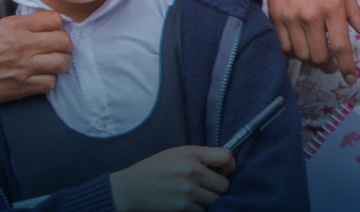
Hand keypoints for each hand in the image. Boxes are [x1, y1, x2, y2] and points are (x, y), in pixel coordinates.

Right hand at [0, 10, 70, 108]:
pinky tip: (41, 77)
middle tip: (58, 47)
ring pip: (62, 63)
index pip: (54, 19)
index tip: (53, 30)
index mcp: (16, 27)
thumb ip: (20, 24)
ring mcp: (24, 68)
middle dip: (64, 44)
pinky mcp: (22, 88)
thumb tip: (42, 24)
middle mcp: (23, 46)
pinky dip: (48, 80)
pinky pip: (50, 83)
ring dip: (61, 63)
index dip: (57, 24)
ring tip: (53, 63)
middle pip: (63, 41)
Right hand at [109, 146, 232, 211]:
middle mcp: (191, 173)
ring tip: (194, 197)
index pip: (226, 157)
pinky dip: (198, 210)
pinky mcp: (183, 209)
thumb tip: (224, 163)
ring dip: (209, 201)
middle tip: (206, 188)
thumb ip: (199, 155)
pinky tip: (188, 204)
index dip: (230, 166)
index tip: (226, 171)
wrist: (129, 189)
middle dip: (217, 188)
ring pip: (215, 201)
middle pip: (224, 186)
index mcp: (190, 155)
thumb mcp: (175, 153)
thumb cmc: (153, 170)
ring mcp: (187, 193)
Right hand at [247, 0, 359, 82]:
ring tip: (318, 56)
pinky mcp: (276, 17)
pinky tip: (300, 48)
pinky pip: (283, 46)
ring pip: (301, 55)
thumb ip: (354, 13)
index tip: (351, 79)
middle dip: (328, 67)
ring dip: (312, 61)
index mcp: (332, 8)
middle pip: (319, 57)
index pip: (341, 47)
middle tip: (332, 65)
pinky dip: (293, 54)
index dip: (347, 67)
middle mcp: (311, 16)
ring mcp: (291, 18)